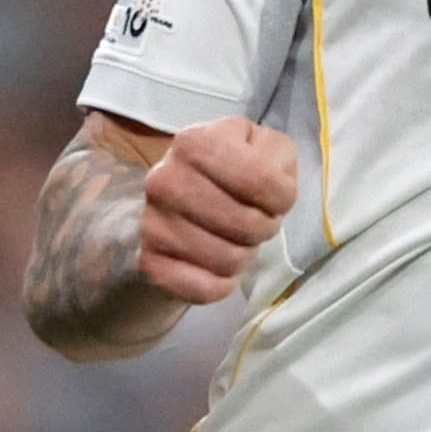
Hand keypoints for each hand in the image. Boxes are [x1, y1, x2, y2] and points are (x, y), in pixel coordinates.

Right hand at [140, 119, 296, 302]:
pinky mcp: (148, 261)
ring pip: (228, 259)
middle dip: (264, 228)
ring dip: (244, 255)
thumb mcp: (266, 147)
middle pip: (246, 224)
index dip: (282, 197)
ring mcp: (151, 222)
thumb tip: (273, 183)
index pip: (260, 180)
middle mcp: (164, 180)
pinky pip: (202, 289)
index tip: (276, 198)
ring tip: (236, 239)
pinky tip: (220, 268)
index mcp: (195, 143)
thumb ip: (277, 155)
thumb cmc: (237, 172)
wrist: (182, 202)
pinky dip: (222, 285)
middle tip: (258, 222)